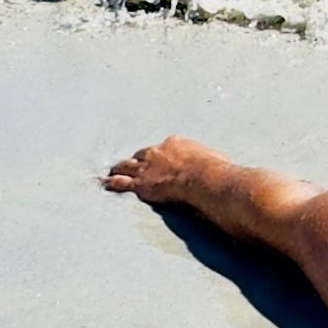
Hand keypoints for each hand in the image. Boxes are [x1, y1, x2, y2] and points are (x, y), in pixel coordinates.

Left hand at [100, 134, 225, 202]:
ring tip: (112, 171)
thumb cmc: (214, 171)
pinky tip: (106, 184)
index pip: (164, 148)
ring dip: (120, 169)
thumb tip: (222, 171)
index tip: (161, 158)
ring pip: (128, 165)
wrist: (202, 179)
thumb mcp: (214, 161)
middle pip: (142, 154)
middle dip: (138, 159)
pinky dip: (113, 182)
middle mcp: (158, 151)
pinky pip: (122, 182)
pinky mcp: (141, 183)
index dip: (160, 154)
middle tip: (133, 163)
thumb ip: (210, 163)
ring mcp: (147, 166)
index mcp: (176, 143)